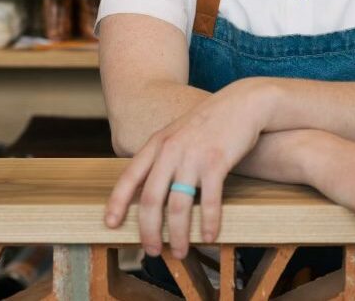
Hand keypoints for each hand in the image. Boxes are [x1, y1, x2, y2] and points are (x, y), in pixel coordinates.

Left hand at [104, 78, 271, 258]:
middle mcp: (171, 150)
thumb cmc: (212, 121)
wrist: (243, 102)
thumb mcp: (179, 132)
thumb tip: (149, 188)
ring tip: (182, 252)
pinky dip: (209, 223)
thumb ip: (163, 154)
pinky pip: (209, 201)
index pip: (129, 177)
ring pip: (177, 206)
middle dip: (148, 231)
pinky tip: (211, 236)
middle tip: (152, 251)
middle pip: (150, 200)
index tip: (110, 225)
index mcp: (158, 143)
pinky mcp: (216, 162)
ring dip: (178, 235)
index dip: (117, 203)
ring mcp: (193, 156)